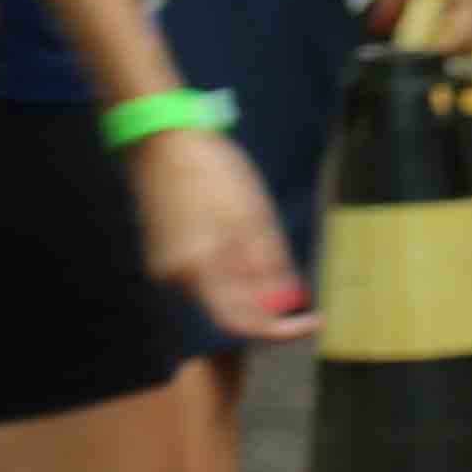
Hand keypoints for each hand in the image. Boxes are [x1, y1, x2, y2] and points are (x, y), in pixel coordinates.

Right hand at [128, 120, 309, 342]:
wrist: (160, 141)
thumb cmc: (210, 171)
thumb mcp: (253, 216)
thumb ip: (270, 265)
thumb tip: (289, 300)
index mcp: (200, 269)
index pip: (243, 325)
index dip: (280, 330)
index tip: (310, 322)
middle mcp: (178, 278)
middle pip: (232, 310)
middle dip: (266, 303)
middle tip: (293, 284)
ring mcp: (166, 268)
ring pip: (219, 292)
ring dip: (248, 282)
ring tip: (259, 241)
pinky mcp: (163, 257)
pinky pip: (204, 276)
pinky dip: (228, 269)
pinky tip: (235, 237)